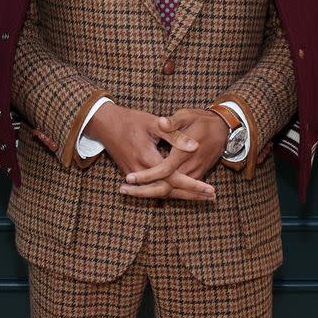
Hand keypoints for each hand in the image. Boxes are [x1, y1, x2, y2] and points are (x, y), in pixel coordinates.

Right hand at [86, 101, 224, 201]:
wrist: (105, 124)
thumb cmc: (130, 120)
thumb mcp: (153, 123)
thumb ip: (175, 136)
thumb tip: (195, 146)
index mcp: (148, 158)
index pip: (174, 178)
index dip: (193, 185)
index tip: (209, 188)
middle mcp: (140, 172)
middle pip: (169, 191)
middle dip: (191, 195)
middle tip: (212, 197)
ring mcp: (134, 175)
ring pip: (160, 192)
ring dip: (182, 196)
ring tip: (203, 198)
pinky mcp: (131, 175)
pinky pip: (152, 189)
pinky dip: (168, 192)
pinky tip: (182, 193)